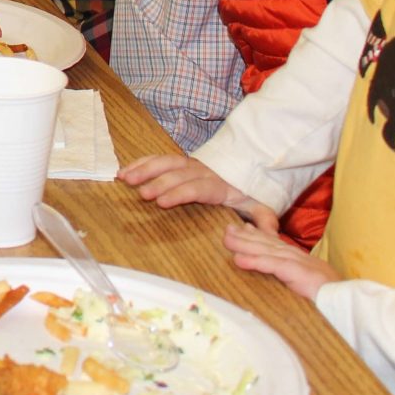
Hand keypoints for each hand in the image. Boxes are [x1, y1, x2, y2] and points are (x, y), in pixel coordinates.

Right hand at [120, 153, 279, 229]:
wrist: (247, 164)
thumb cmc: (247, 190)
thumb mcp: (261, 204)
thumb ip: (264, 219)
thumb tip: (271, 236)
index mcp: (218, 184)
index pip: (197, 187)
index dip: (179, 192)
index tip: (162, 201)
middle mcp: (200, 170)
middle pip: (177, 174)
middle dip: (159, 183)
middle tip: (142, 194)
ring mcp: (188, 163)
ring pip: (164, 162)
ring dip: (144, 169)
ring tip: (125, 179)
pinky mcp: (178, 160)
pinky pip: (158, 158)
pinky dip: (140, 162)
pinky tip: (123, 172)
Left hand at [223, 222, 336, 299]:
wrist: (350, 305)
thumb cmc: (332, 301)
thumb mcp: (310, 286)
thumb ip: (295, 280)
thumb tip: (281, 280)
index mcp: (301, 261)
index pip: (276, 244)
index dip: (258, 235)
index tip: (242, 228)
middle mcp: (299, 258)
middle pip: (268, 243)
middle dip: (245, 235)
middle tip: (226, 228)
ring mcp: (299, 264)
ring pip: (266, 250)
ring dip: (244, 244)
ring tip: (226, 239)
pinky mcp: (299, 273)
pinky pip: (273, 265)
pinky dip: (255, 261)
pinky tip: (239, 260)